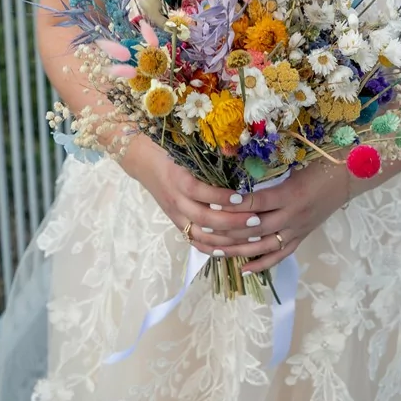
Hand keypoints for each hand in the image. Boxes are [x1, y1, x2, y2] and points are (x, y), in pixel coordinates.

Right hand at [121, 134, 285, 244]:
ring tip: (249, 236)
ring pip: (202, 234)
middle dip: (232, 222)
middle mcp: (176, 200)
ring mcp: (175, 215)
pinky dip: (211, 248)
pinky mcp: (176, 223)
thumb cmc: (171, 152)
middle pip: (205, 217)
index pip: (201, 192)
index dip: (222, 197)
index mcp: (179, 179)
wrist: (144, 162)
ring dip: (227, 238)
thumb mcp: (187, 151)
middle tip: (256, 220)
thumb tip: (238, 154)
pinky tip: (229, 250)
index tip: (244, 198)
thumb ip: (208, 156)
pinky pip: (194, 241)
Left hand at [211, 159, 351, 273]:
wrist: (346, 177)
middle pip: (255, 228)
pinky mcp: (301, 237)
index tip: (213, 202)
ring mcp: (297, 229)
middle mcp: (292, 215)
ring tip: (216, 251)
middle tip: (205, 231)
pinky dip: (262, 264)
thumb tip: (239, 181)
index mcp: (289, 193)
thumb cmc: (318, 165)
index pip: (256, 201)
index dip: (234, 203)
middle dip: (229, 231)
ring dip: (239, 250)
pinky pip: (280, 255)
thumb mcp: (292, 166)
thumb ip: (268, 177)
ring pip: (264, 246)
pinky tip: (245, 269)